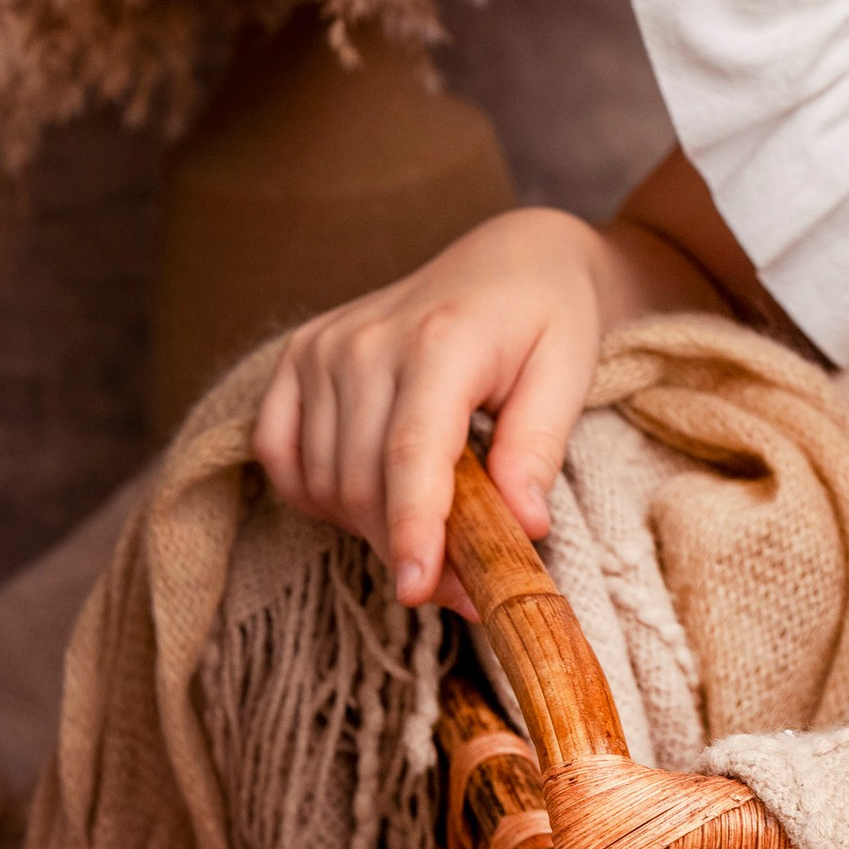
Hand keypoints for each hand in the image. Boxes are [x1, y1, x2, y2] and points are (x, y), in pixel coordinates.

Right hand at [252, 206, 622, 615]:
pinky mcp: (298, 356)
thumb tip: (522, 527)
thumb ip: (540, 449)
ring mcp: (323, 346)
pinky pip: (279, 454)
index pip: (411, 453)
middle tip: (463, 587)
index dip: (411, 528)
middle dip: (407, 547)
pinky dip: (316, 494)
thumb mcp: (568, 374)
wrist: (510, 259)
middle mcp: (367, 341)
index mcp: (441, 340)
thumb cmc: (548, 317)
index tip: (418, 590)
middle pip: (364, 480)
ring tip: (432, 535)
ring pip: (323, 479)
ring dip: (369, 527)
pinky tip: (368, 497)